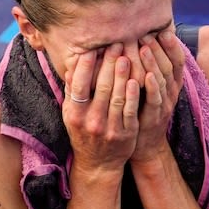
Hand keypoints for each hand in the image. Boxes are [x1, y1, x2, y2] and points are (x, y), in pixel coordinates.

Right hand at [63, 43, 140, 175]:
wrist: (98, 163)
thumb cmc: (83, 132)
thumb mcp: (71, 115)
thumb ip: (72, 92)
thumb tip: (71, 67)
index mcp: (74, 114)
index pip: (80, 86)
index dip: (87, 66)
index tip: (93, 47)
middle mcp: (90, 121)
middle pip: (101, 87)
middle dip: (109, 64)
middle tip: (116, 44)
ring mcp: (110, 128)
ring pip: (118, 97)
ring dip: (123, 74)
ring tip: (127, 55)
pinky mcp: (126, 133)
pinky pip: (131, 110)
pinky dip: (134, 94)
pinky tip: (137, 78)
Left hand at [130, 29, 185, 164]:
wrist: (144, 145)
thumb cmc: (143, 111)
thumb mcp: (150, 89)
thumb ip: (150, 68)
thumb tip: (143, 43)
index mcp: (172, 84)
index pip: (176, 60)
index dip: (172, 45)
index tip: (163, 29)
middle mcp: (171, 92)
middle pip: (169, 66)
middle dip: (160, 48)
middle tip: (149, 33)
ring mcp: (164, 105)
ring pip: (162, 80)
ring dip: (154, 63)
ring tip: (145, 47)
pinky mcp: (154, 116)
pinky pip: (155, 99)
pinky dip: (152, 87)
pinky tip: (146, 75)